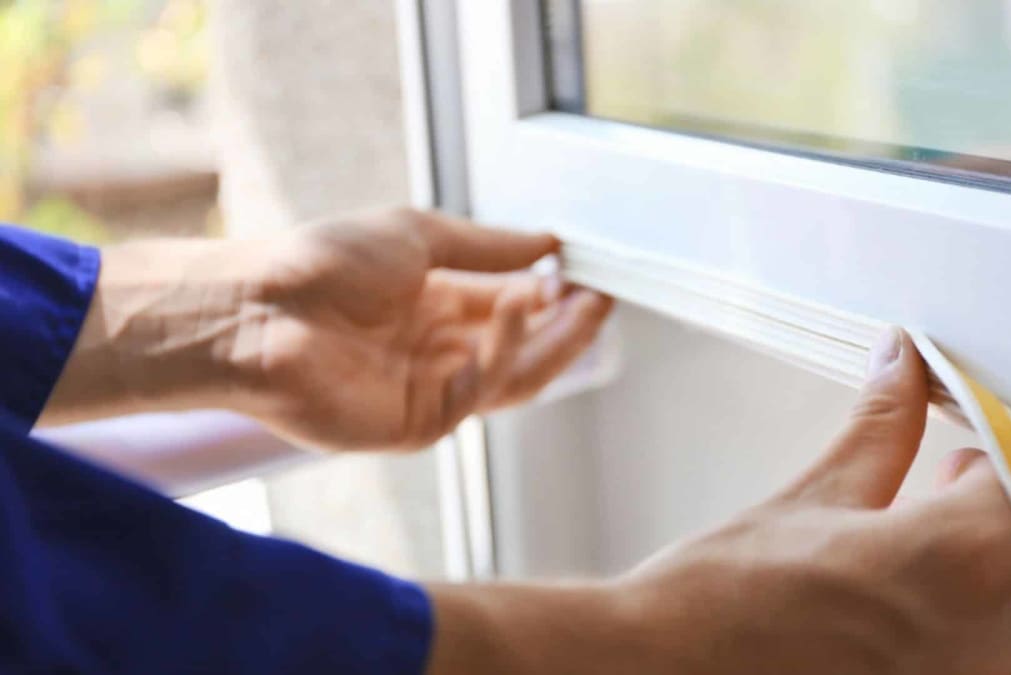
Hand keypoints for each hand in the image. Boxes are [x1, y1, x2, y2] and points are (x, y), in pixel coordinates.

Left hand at [245, 208, 612, 450]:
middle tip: (603, 298)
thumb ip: (487, 247)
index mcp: (435, 307)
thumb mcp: (417, 236)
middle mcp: (438, 352)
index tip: (589, 272)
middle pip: (523, 350)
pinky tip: (519, 306)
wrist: (257, 308)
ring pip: (513, 378)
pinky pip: (479, 392)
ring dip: (554, 344)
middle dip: (568, 327)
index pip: (512, 308)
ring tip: (585, 305)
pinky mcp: (418, 425)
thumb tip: (547, 243)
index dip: (552, 294)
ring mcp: (430, 391)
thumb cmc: (319, 265)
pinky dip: (504, 350)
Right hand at [427, 329, 1010, 674]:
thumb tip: (901, 363)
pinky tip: (895, 607)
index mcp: (960, 561)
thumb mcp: (813, 497)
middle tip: (939, 487)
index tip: (964, 453)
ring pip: (1004, 611)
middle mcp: (982, 639)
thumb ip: (881, 428)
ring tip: (904, 552)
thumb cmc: (721, 603)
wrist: (665, 669)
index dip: (991, 463)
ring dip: (971, 574)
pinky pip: (972, 655)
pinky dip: (950, 626)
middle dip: (982, 517)